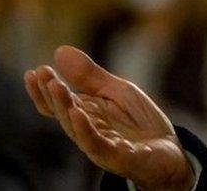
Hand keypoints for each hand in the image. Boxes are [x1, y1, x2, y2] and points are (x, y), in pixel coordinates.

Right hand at [24, 46, 194, 190]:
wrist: (171, 151)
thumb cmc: (140, 122)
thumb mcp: (117, 91)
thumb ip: (90, 76)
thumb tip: (59, 51)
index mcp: (86, 114)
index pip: (58, 103)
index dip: (43, 90)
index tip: (35, 70)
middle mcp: (88, 131)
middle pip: (64, 113)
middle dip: (51, 94)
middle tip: (42, 73)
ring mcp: (102, 145)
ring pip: (76, 128)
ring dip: (65, 108)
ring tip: (56, 86)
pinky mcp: (119, 156)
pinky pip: (98, 145)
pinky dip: (85, 130)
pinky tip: (78, 114)